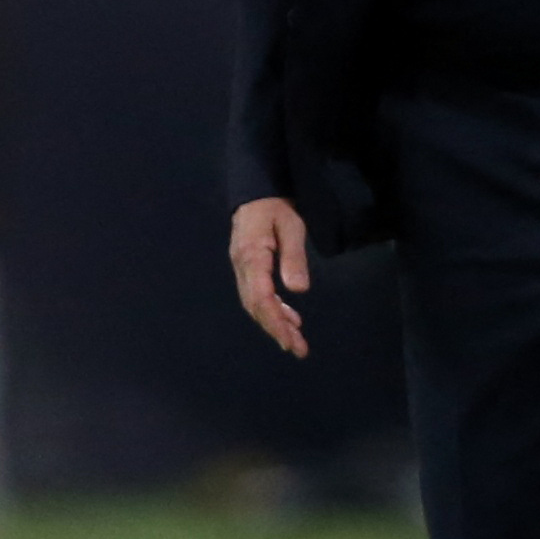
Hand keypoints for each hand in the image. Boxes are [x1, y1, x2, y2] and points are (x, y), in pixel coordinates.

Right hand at [229, 197, 310, 357]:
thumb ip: (294, 257)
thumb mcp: (292, 226)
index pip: (261, 297)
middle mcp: (241, 266)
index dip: (275, 321)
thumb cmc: (276, 206)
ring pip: (254, 303)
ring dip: (274, 323)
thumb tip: (298, 290)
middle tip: (298, 349)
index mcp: (251, 256)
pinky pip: (256, 295)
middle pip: (255, 306)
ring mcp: (241, 268)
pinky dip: (272, 310)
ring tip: (295, 340)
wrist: (256, 190)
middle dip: (276, 329)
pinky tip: (289, 317)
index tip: (291, 340)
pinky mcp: (246, 268)